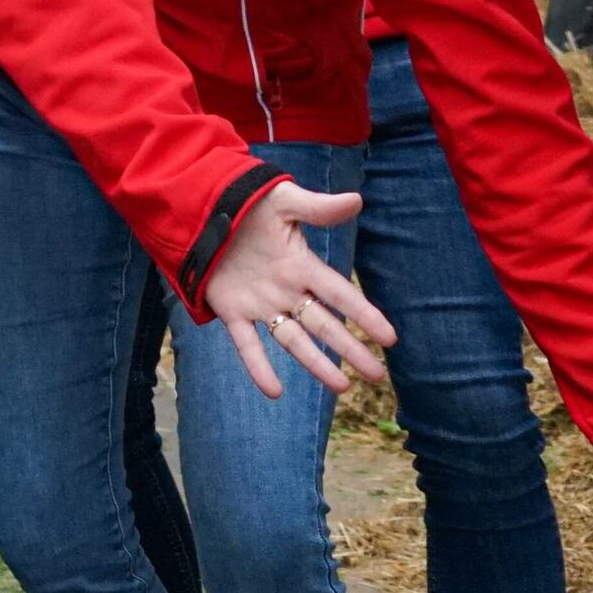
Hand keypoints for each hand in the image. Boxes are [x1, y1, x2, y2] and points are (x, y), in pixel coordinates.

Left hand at [197, 181, 394, 398]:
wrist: (203, 209)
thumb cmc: (249, 202)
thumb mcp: (284, 201)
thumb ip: (317, 208)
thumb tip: (357, 200)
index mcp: (301, 264)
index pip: (339, 294)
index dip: (364, 315)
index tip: (389, 339)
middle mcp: (286, 290)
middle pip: (323, 324)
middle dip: (350, 349)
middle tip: (376, 375)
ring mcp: (259, 303)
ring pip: (293, 340)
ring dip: (316, 363)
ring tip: (341, 387)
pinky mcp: (230, 311)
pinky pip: (247, 344)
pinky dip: (258, 368)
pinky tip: (274, 392)